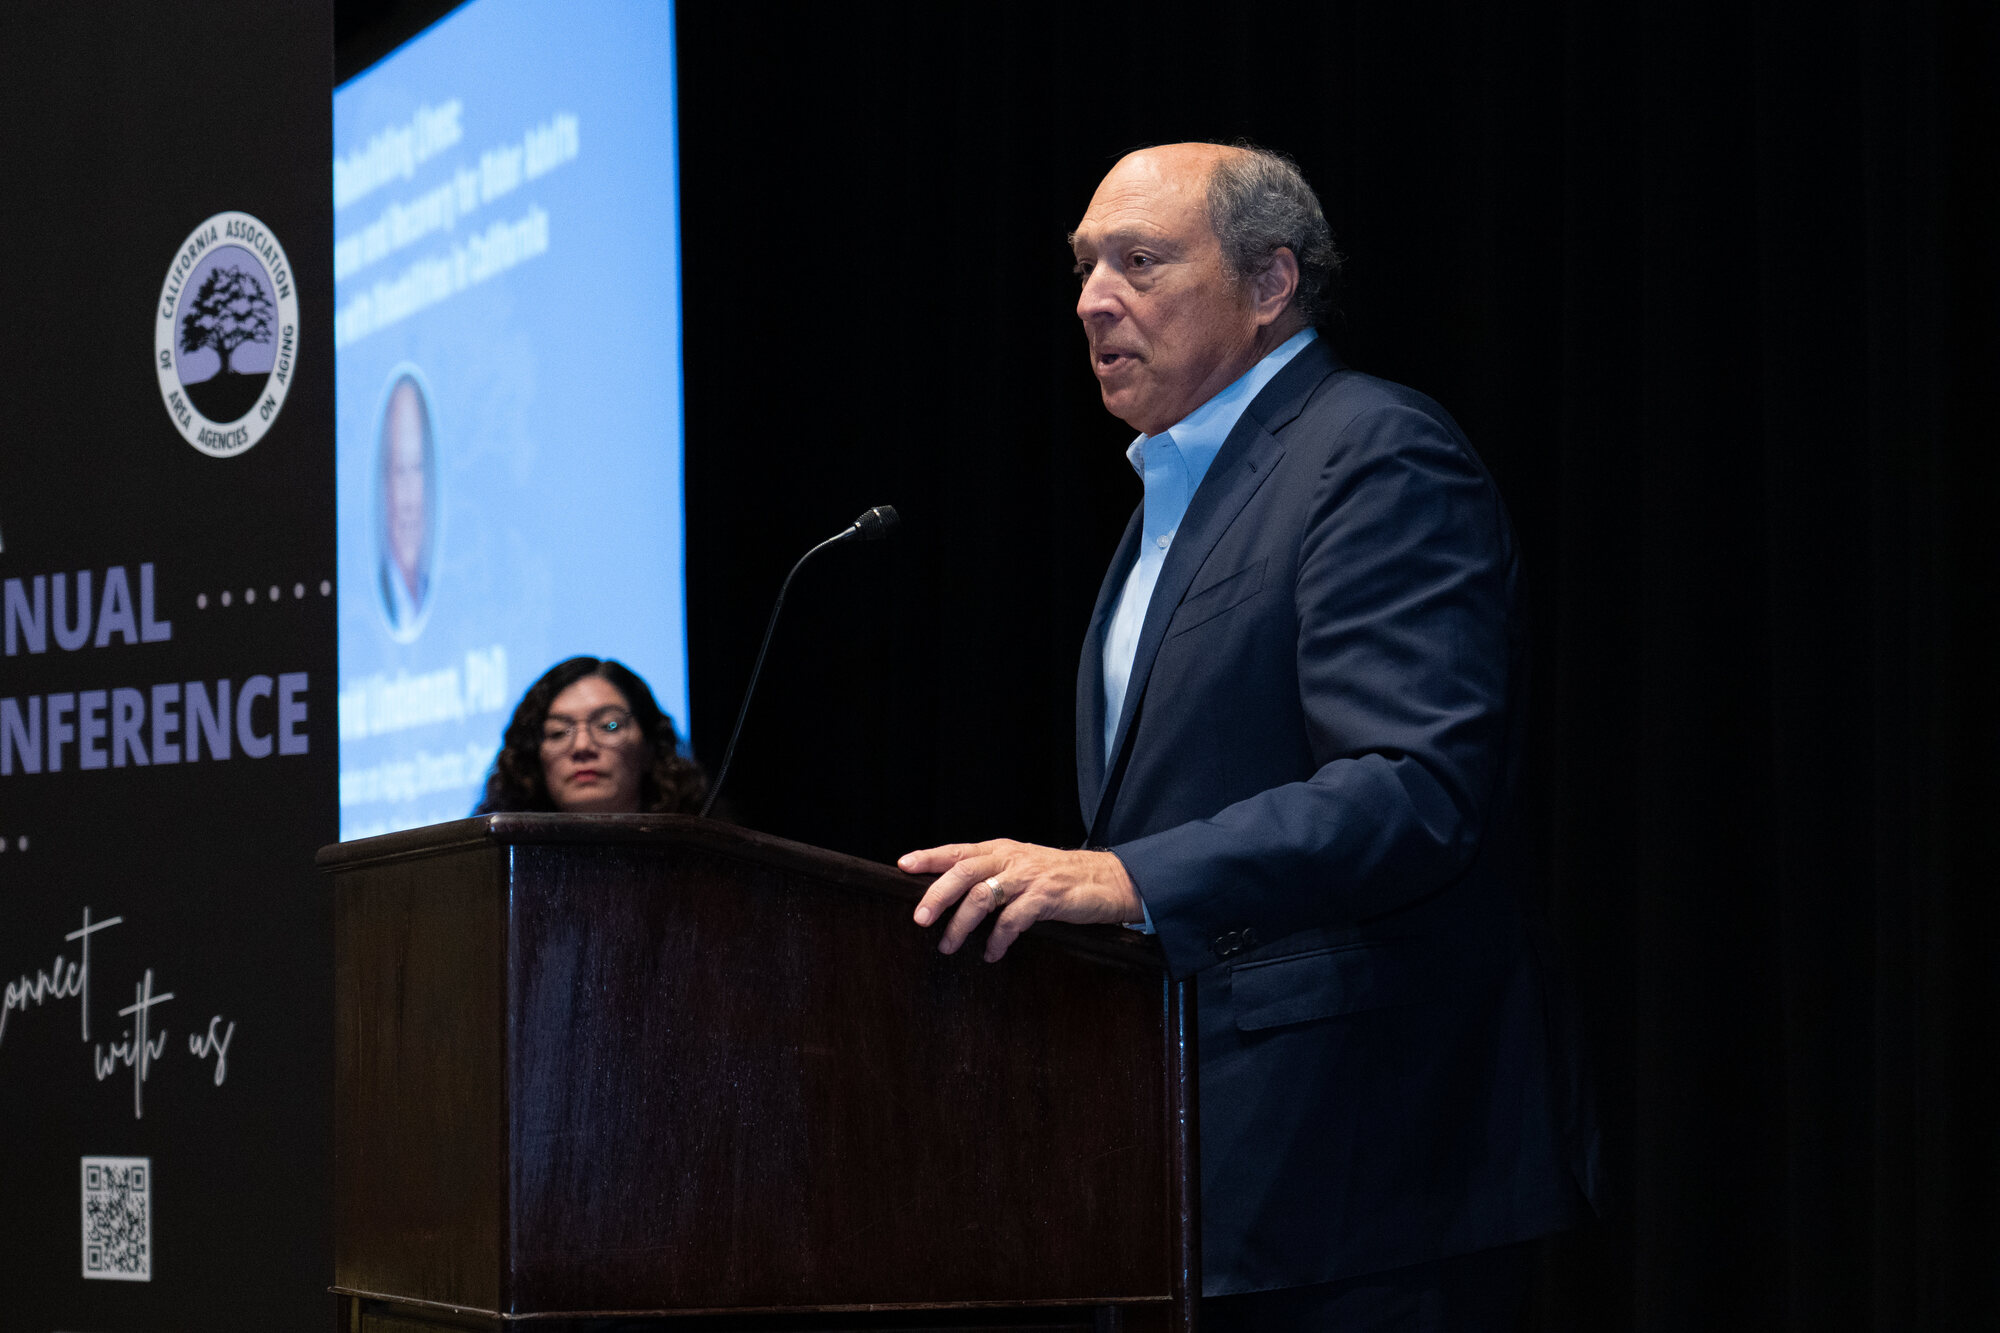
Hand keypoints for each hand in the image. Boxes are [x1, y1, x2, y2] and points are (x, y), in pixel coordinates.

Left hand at [897, 839, 1142, 961]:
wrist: (1108, 879)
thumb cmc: (1060, 877)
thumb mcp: (1022, 866)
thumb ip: (993, 873)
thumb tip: (953, 893)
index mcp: (1001, 850)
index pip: (958, 851)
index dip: (930, 857)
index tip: (903, 866)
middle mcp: (1011, 859)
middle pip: (964, 871)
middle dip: (937, 895)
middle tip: (919, 918)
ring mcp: (1028, 877)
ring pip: (983, 896)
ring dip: (961, 924)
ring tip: (949, 946)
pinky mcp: (1046, 898)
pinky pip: (1013, 920)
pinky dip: (998, 939)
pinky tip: (992, 954)